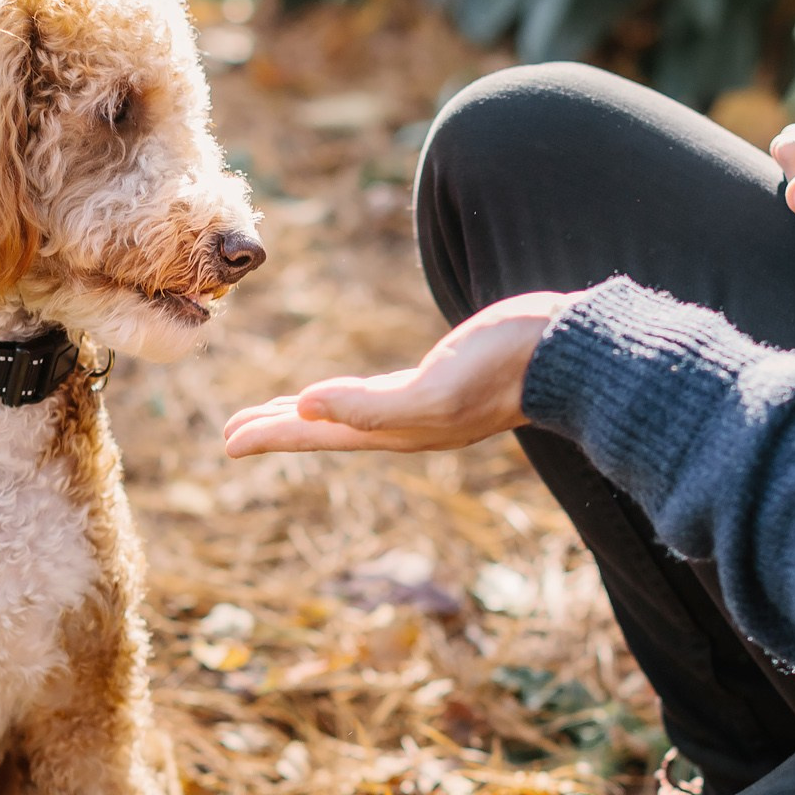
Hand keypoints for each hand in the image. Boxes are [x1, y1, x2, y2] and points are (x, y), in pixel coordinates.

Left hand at [223, 291, 577, 456]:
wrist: (567, 353)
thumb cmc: (505, 370)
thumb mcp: (436, 391)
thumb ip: (372, 406)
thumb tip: (309, 406)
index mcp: (397, 429)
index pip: (317, 434)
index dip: (270, 436)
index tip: (226, 441)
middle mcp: (405, 423)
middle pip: (325, 429)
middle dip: (278, 430)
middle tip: (231, 432)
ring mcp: (423, 403)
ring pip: (348, 414)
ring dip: (309, 416)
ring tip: (277, 414)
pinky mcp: (441, 378)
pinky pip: (375, 396)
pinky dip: (346, 398)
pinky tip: (341, 395)